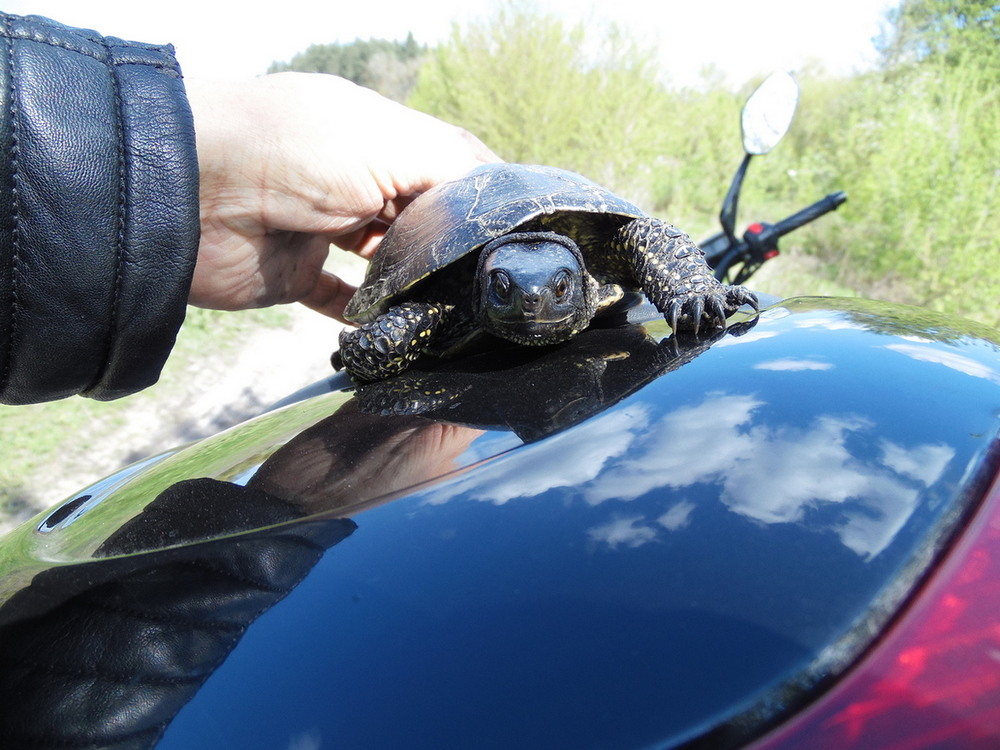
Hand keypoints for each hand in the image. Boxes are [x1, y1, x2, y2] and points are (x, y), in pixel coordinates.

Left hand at [186, 73, 498, 320]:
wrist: (190, 192)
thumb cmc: (293, 150)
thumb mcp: (389, 144)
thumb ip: (452, 169)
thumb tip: (500, 199)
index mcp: (377, 138)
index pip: (444, 169)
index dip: (479, 198)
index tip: (516, 235)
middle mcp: (352, 180)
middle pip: (418, 220)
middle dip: (449, 249)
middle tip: (486, 285)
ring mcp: (322, 228)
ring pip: (384, 264)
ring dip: (412, 287)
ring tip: (448, 311)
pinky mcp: (292, 273)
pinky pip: (338, 302)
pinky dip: (364, 319)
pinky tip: (392, 332)